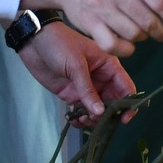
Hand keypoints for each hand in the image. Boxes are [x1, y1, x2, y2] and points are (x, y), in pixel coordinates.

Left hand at [15, 21, 135, 126]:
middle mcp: (101, 79)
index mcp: (109, 66)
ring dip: (94, 119)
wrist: (33, 42)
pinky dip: (80, 119)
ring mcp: (86, 88)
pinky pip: (82, 111)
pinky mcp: (72, 95)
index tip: (124, 119)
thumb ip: (88, 90)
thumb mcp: (76, 65)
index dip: (129, 103)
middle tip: (96, 120)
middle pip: (113, 103)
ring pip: (98, 110)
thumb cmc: (59, 45)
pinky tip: (74, 121)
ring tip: (82, 119)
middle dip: (108, 115)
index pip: (126, 87)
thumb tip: (100, 113)